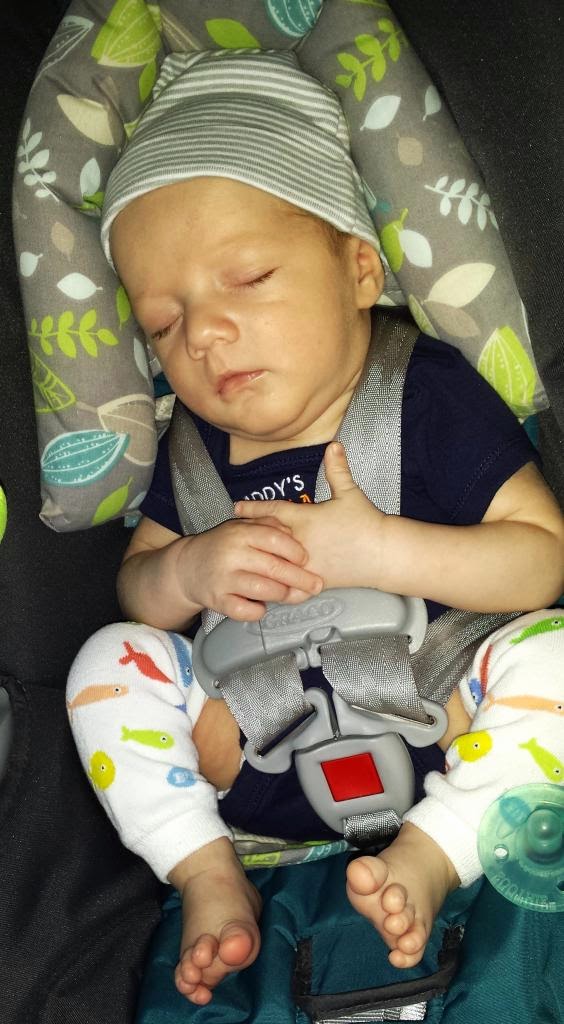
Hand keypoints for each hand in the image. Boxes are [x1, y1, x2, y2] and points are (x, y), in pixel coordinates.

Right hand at [178, 517, 323, 620]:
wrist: (186, 567)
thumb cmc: (223, 546)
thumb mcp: (241, 527)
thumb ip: (267, 525)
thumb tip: (293, 534)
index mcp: (240, 532)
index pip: (274, 539)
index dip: (295, 551)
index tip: (306, 559)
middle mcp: (232, 554)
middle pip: (273, 567)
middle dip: (300, 579)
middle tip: (316, 585)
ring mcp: (223, 578)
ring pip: (262, 590)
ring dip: (283, 595)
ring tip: (293, 595)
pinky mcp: (217, 600)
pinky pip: (244, 610)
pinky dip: (257, 611)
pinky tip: (262, 606)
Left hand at [234, 442, 385, 589]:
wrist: (383, 553)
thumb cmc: (366, 523)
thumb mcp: (350, 492)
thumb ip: (337, 469)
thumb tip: (334, 445)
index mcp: (305, 518)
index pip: (272, 511)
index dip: (253, 507)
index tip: (236, 507)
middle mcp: (300, 542)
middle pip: (266, 537)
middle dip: (251, 533)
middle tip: (234, 531)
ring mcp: (305, 564)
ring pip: (274, 562)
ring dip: (260, 558)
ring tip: (245, 557)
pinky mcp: (314, 581)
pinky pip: (290, 586)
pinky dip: (278, 586)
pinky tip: (267, 586)